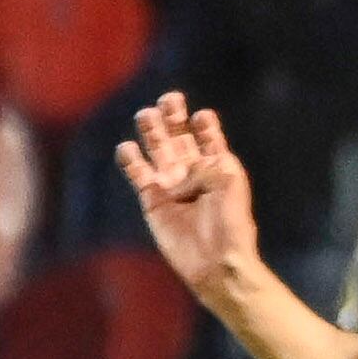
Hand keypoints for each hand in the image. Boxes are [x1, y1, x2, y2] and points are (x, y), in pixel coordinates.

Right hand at [116, 93, 259, 298]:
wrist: (216, 259)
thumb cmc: (230, 222)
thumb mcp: (227, 181)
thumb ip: (206, 162)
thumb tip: (178, 169)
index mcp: (218, 166)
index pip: (208, 137)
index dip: (204, 124)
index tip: (202, 117)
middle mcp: (193, 171)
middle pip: (178, 135)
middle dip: (173, 116)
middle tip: (170, 99)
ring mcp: (171, 184)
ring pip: (157, 148)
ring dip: (151, 130)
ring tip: (147, 114)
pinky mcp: (152, 199)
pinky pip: (137, 173)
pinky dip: (130, 159)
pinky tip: (127, 148)